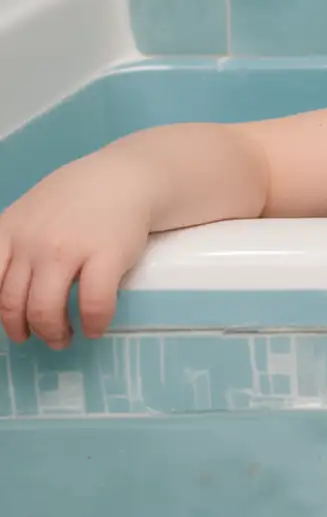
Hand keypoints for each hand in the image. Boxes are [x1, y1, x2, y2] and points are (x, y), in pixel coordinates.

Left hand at [0, 159, 152, 348]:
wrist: (124, 177)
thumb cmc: (76, 198)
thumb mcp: (28, 214)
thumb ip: (10, 244)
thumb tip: (4, 287)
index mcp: (7, 231)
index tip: (12, 322)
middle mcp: (31, 243)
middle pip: (13, 304)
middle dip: (24, 330)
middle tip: (39, 338)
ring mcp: (67, 250)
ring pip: (45, 309)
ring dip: (53, 334)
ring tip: (64, 338)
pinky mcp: (106, 257)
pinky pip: (93, 304)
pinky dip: (93, 323)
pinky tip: (95, 328)